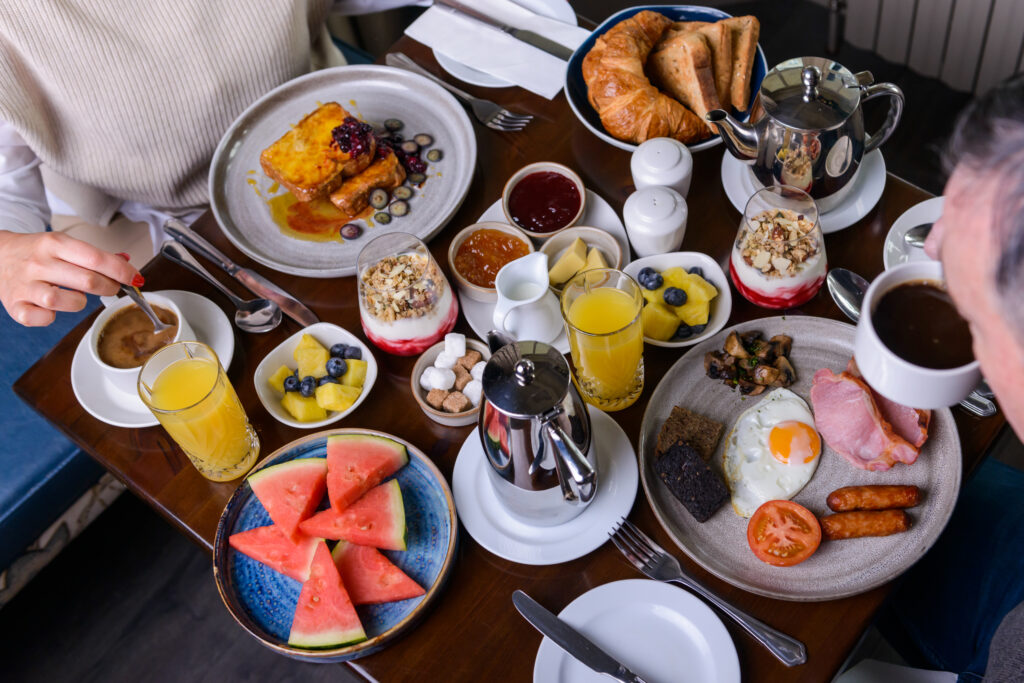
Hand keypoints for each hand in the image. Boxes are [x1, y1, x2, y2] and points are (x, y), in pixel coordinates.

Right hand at [0, 230, 141, 326]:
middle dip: (109, 287)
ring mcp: (25, 285)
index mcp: (54, 244)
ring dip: (79, 302)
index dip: (121, 271)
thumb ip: (94, 255)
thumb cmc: (36, 252)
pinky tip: (52, 308)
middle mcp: (39, 263)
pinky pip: (43, 318)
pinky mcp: (15, 306)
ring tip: (76, 296)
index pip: (96, 258)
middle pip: (87, 281)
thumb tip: (125, 262)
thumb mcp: (63, 244)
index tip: (136, 278)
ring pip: (65, 301)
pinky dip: (52, 317)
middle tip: (111, 287)